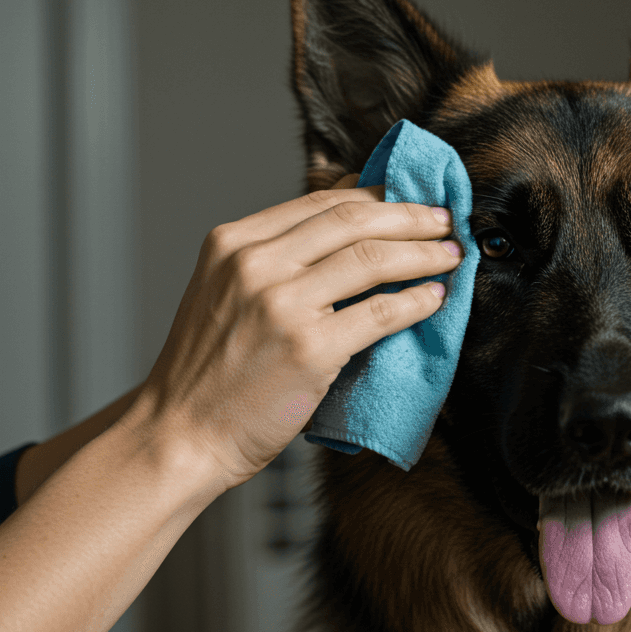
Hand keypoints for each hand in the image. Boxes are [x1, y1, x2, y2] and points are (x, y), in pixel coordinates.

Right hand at [127, 174, 461, 489]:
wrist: (179, 435)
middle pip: (354, 220)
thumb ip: (277, 256)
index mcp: (233, 243)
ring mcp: (282, 305)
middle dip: (409, 215)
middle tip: (444, 219)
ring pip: (373, 258)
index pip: (322, 202)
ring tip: (451, 254)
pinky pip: (381, 312)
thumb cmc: (209, 371)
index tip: (410, 199)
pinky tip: (435, 298)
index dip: (376, 196)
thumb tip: (351, 216)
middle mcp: (255, 264)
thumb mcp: (225, 292)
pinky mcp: (309, 349)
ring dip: (423, 253)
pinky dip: (416, 301)